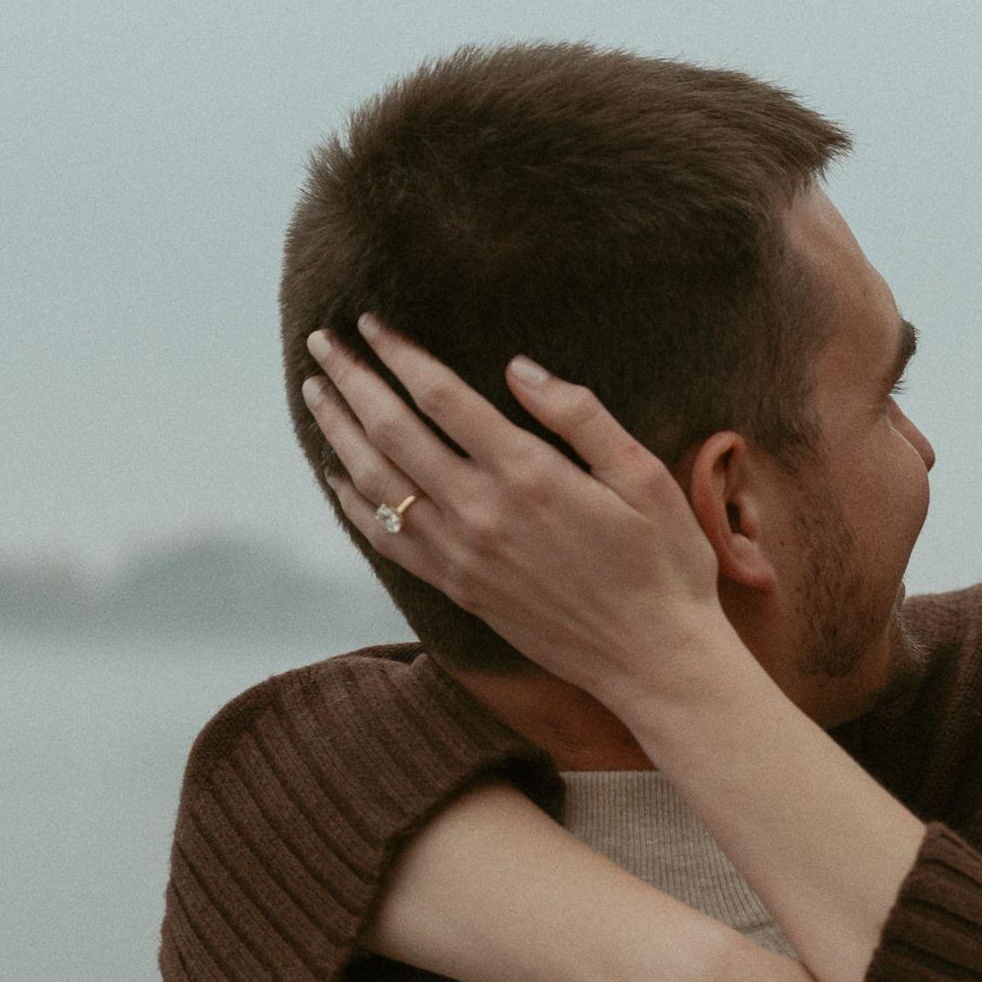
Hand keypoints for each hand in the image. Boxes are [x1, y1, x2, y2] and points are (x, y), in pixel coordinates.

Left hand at [302, 317, 723, 705]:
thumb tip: (518, 368)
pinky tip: (338, 476)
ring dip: (339, 433)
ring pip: (377, 484)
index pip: (441, 398)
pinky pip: (386, 540)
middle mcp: (481, 513)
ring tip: (317, 393)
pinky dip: (353, 502)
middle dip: (352, 381)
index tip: (372, 323)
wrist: (653, 658)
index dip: (400, 354)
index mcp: (528, 474)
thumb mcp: (644, 476)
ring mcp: (462, 555)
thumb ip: (580, 416)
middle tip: (321, 342)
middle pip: (392, 433)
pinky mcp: (458, 589)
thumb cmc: (664, 564)